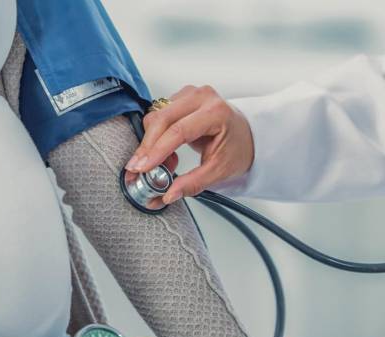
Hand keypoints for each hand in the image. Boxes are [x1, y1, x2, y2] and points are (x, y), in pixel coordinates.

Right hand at [125, 85, 254, 203]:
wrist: (247, 136)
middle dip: (146, 147)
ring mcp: (190, 94)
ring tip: (160, 164)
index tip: (142, 167)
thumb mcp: (219, 171)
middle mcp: (201, 97)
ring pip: (156, 116)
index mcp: (216, 112)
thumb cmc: (238, 149)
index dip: (157, 151)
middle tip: (137, 169)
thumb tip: (169, 194)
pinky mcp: (180, 98)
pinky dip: (155, 135)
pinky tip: (164, 151)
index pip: (179, 131)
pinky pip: (158, 115)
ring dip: (150, 142)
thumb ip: (192, 183)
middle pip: (162, 120)